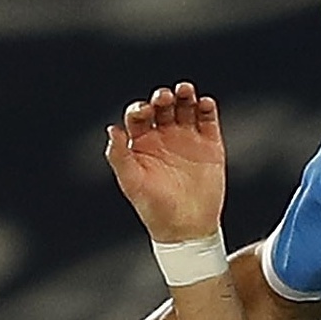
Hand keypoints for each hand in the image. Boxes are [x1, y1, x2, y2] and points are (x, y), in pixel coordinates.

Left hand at [105, 84, 226, 244]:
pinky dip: (207, 107)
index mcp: (142, 143)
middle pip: (163, 107)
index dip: (140, 109)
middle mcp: (164, 137)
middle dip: (162, 98)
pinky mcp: (209, 144)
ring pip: (186, 107)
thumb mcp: (131, 183)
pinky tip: (204, 103)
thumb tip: (111, 129)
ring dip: (185, 95)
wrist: (187, 228)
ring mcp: (187, 138)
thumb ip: (118, 156)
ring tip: (185, 91)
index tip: (144, 110)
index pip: (139, 116)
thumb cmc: (154, 208)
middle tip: (164, 97)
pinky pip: (208, 119)